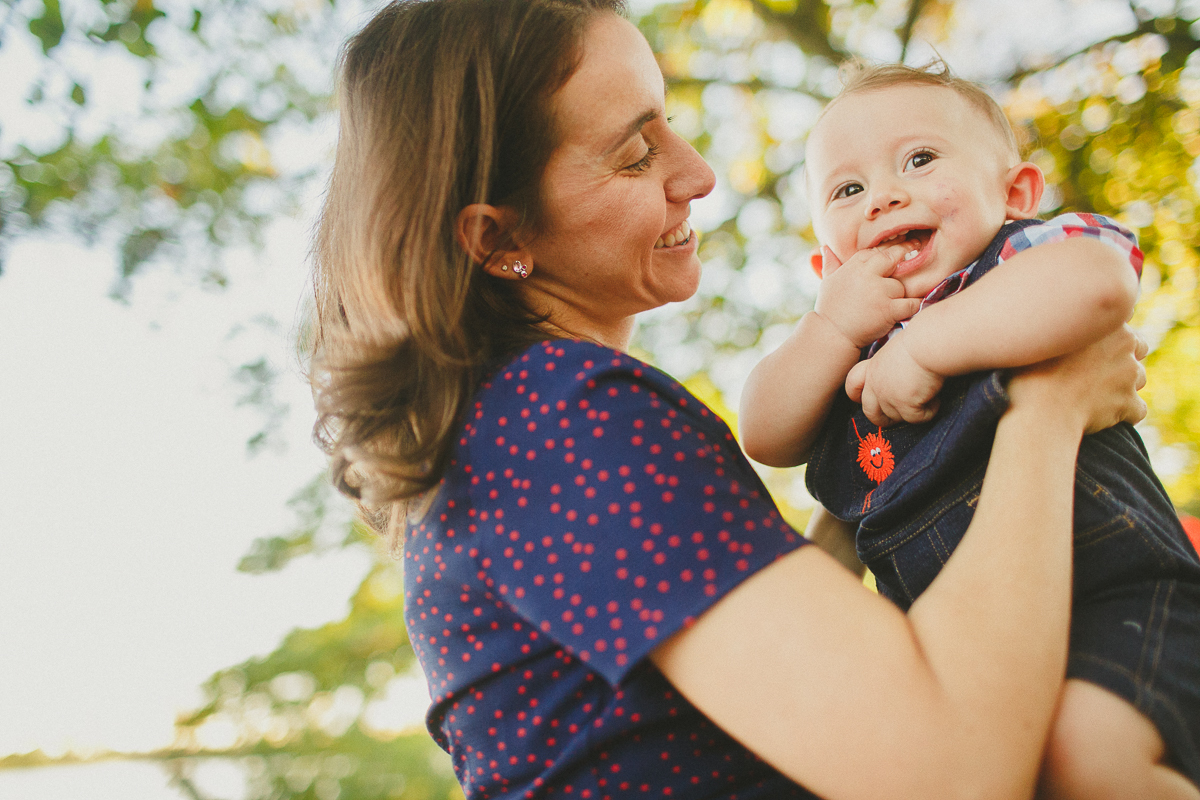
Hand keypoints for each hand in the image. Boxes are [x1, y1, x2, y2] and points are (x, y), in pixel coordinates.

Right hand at [813, 245, 922, 349]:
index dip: (888, 251)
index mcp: (854, 266)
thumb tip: (825, 248)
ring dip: (901, 294)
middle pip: (893, 257)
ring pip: (902, 285)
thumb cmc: (829, 310)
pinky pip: (911, 303)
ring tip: (893, 303)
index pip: (876, 251)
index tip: (897, 250)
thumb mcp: (827, 283)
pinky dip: (914, 305)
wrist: (830, 335)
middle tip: (918, 245)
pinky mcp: (888, 309)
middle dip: (906, 250)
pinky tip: (912, 306)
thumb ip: (830, 264)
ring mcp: (879, 291)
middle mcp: (867, 274)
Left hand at [846, 333, 943, 425]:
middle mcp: (876, 384)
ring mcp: (888, 397)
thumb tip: (902, 376)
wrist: (929, 343)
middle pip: (870, 412)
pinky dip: (928, 412)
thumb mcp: (897, 350)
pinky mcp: (905, 405)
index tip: (871, 399)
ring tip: (927, 397)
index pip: (853, 385)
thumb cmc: (921, 340)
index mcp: (873, 367)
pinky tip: (936, 399)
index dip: (858, 395)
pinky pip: (916, 419)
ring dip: (912, 412)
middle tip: (903, 413)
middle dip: (883, 419)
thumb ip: (892, 366)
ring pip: (896, 417)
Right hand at [1007, 324, 1147, 434]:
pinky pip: (1136, 410)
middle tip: (1091, 374)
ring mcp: (1130, 375)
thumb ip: (1063, 322)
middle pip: (1137, 350)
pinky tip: (1100, 418)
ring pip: (1138, 379)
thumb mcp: (1040, 335)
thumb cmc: (1028, 373)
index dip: (1106, 340)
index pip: (1123, 325)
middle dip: (1121, 361)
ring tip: (1092, 397)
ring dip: (1122, 387)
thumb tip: (1064, 314)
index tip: (1087, 353)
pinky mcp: (1129, 403)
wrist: (1038, 411)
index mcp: (1105, 322)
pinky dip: (1123, 414)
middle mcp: (1125, 344)